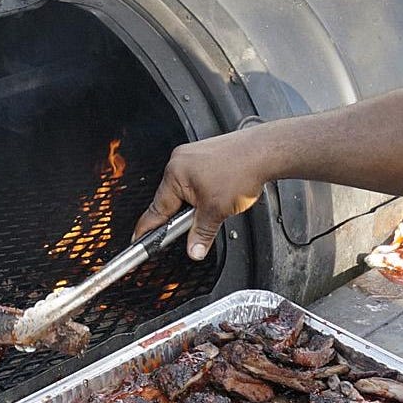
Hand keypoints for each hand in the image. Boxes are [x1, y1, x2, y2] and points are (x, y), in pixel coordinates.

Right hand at [132, 130, 276, 259]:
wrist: (264, 151)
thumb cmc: (241, 170)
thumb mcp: (217, 211)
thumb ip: (201, 234)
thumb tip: (193, 250)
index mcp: (175, 173)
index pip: (156, 208)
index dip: (147, 228)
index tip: (138, 240)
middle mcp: (180, 161)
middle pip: (170, 198)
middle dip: (182, 214)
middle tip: (195, 225)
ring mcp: (192, 155)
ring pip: (186, 189)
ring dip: (196, 203)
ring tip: (216, 206)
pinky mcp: (205, 155)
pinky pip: (197, 179)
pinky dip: (204, 191)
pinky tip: (220, 194)